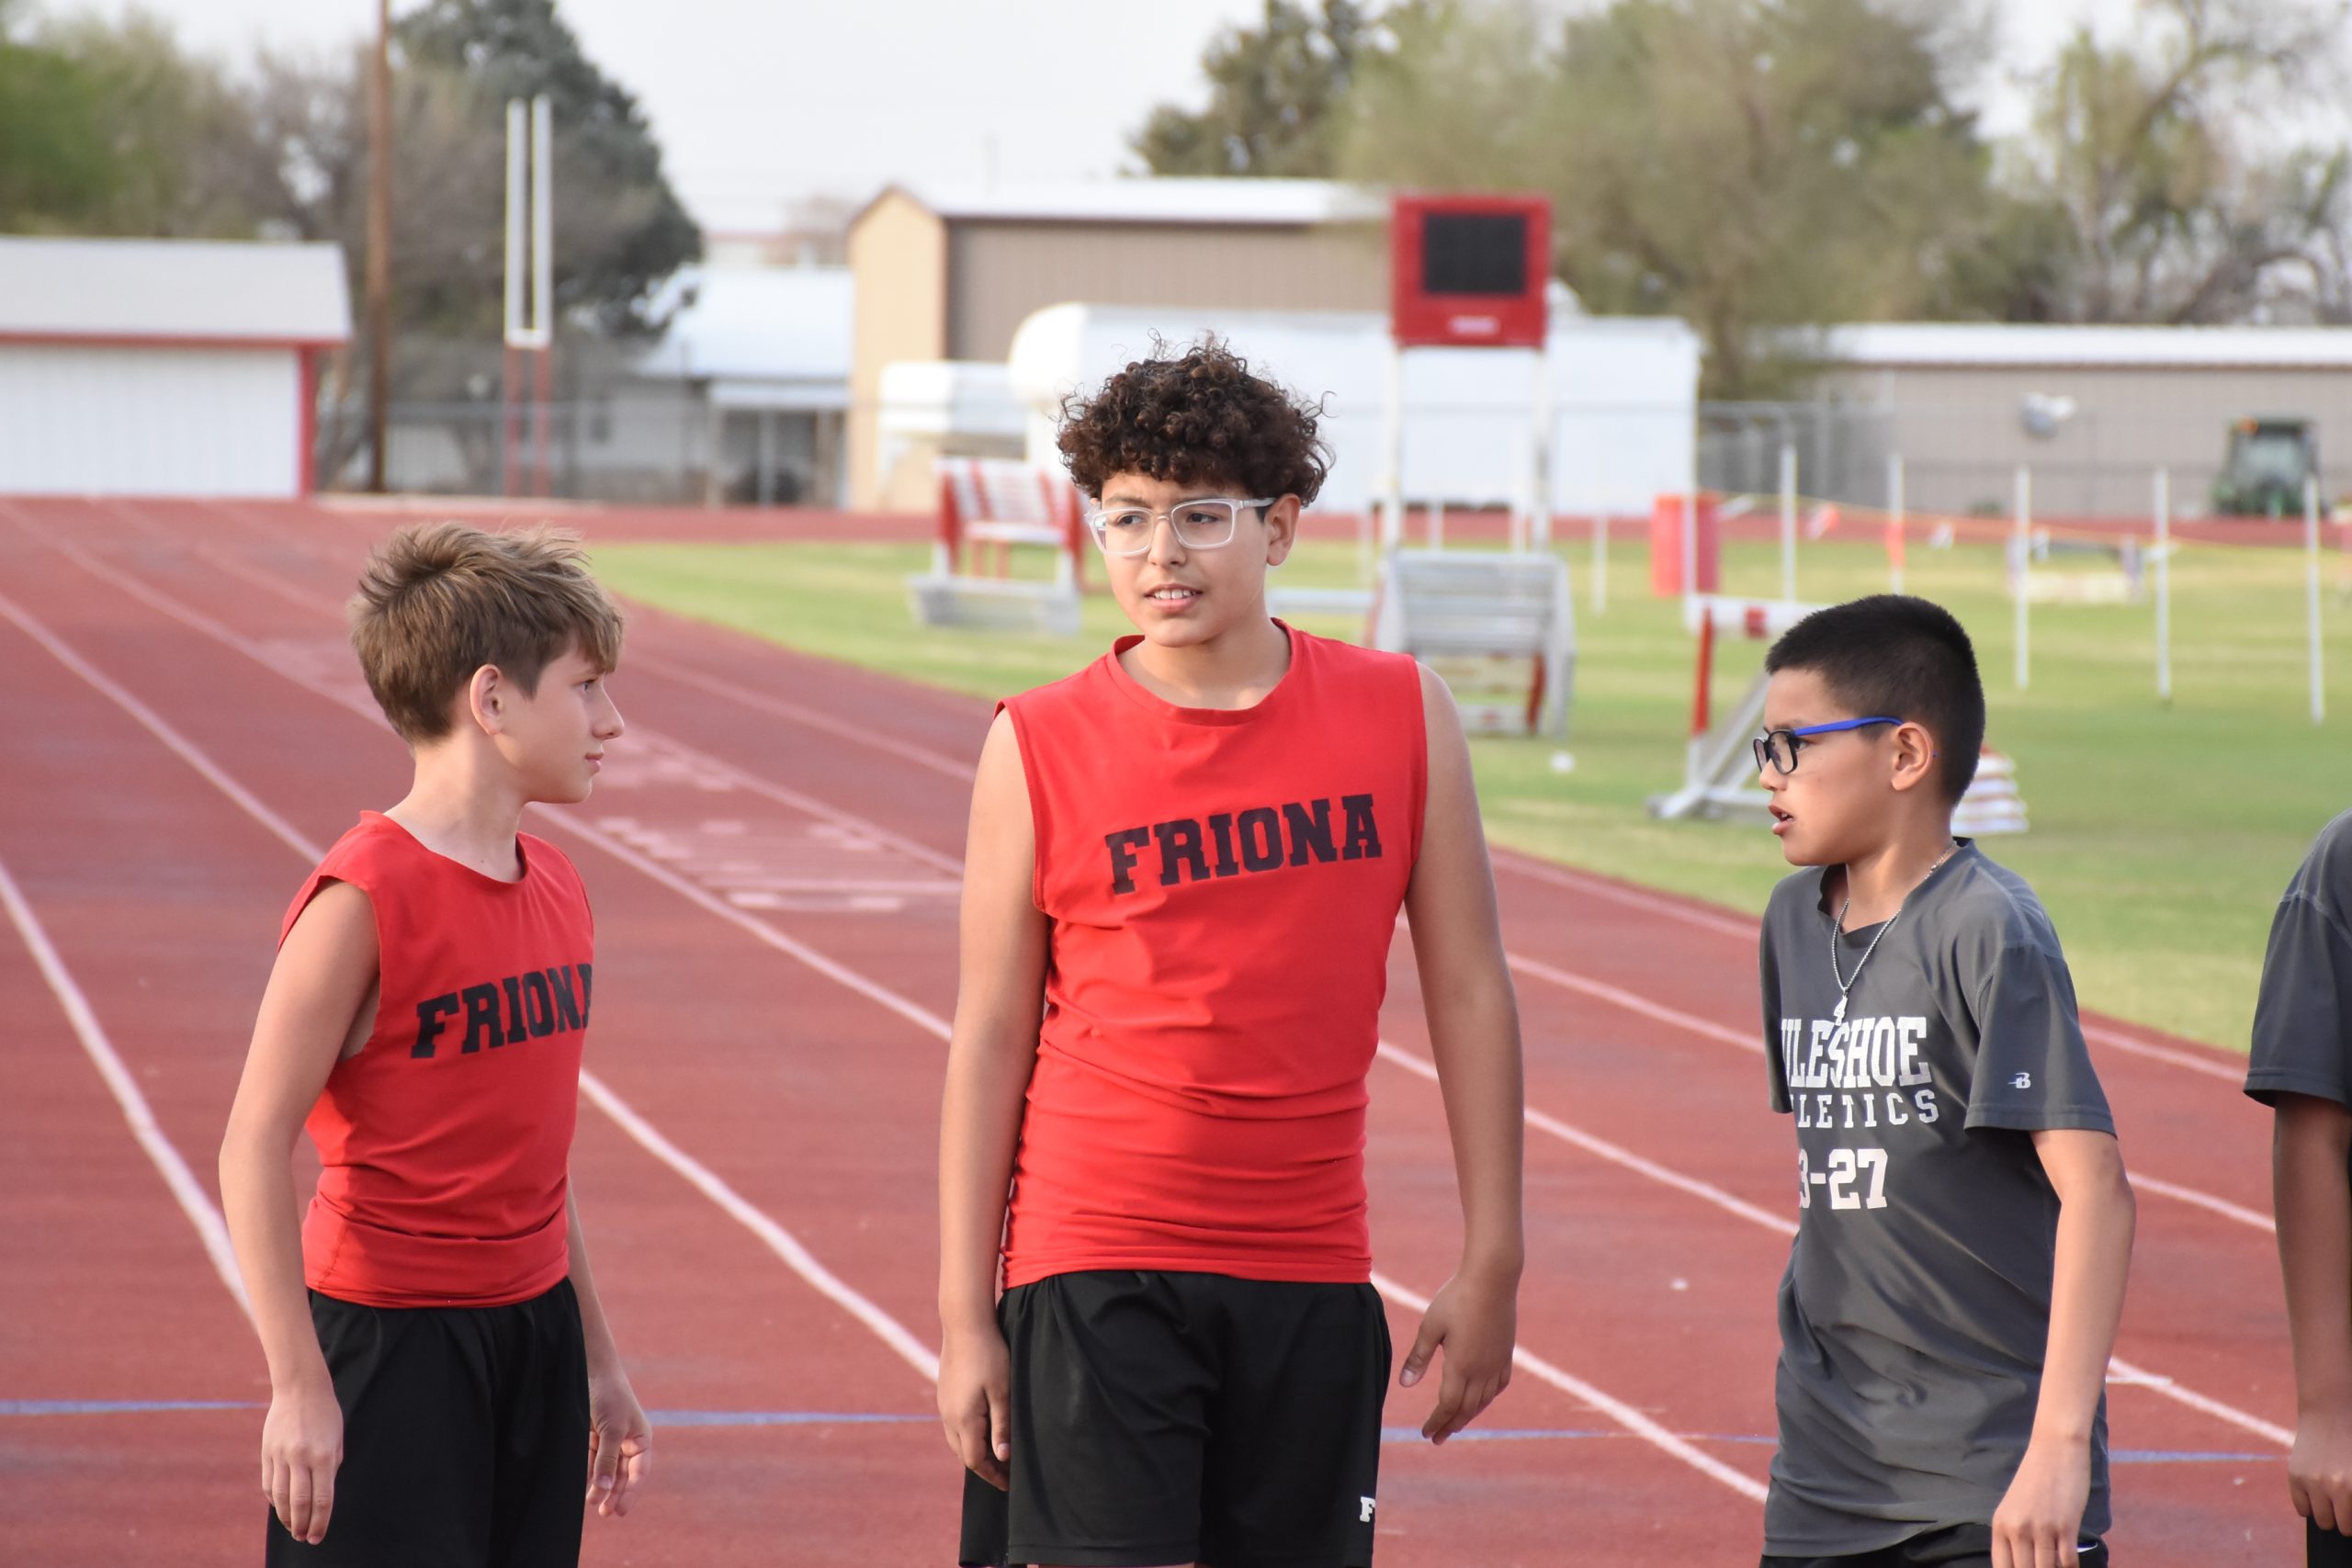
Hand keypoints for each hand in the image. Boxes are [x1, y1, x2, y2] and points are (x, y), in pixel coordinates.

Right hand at [260, 1375, 342, 1545]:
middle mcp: (301, 1457)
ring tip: (294, 1528)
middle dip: (303, 1525)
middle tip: (305, 1538)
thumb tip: (321, 1498)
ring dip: (286, 1518)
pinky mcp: (267, 1453)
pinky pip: (269, 1484)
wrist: (300, 1388)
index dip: (321, 1522)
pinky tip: (281, 1509)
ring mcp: (281, 1456)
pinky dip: (274, 1501)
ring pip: (279, 1497)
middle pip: (299, 1503)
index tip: (318, 1537)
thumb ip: (330, 1469)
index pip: (322, 1499)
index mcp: (323, 1455)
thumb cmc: (326, 1415)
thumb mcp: (336, 1441)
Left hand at [585, 1369, 651, 1518]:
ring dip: (600, 1487)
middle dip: (615, 1494)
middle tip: (605, 1513)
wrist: (590, 1371)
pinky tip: (584, 1487)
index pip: (639, 1472)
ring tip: (591, 1503)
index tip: (620, 1511)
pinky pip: (592, 1462)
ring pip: (606, 1471)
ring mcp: (609, 1442)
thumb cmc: (610, 1397)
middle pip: (623, 1475)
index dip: (631, 1492)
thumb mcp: (612, 1430)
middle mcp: (627, 1443)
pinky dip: (589, 1475)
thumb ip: (608, 1460)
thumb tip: (605, 1490)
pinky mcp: (592, 1439)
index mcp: (640, 1439)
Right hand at [937, 1320, 1011, 1488]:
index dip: (992, 1475)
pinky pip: (953, 1427)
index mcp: (964, 1419)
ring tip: (995, 1457)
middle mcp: (949, 1417)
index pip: (975, 1461)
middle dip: (984, 1468)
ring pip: (956, 1442)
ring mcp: (943, 1406)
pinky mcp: (944, 1396)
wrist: (965, 1325)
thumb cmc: (990, 1356)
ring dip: (974, 1453)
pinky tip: (981, 1431)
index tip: (1009, 1484)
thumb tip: (1002, 1457)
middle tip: (1005, 1475)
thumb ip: (1002, 1426)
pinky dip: (967, 1438)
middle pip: (963, 1455)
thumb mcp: (1003, 1392)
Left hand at [1399, 1267, 1516, 1444]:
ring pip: (1484, 1400)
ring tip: (1456, 1423)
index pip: (1447, 1405)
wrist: (1492, 1278)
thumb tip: (1404, 1385)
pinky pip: (1499, 1385)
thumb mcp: (1431, 1326)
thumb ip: (1419, 1357)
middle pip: (1466, 1408)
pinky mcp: (1507, 1352)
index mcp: (1460, 1366)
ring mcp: (1497, 1362)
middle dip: (1450, 1425)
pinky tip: (1483, 1398)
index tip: (1426, 1434)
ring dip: (1469, 1415)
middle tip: (1438, 1438)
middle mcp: (1482, 1370)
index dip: (1436, 1422)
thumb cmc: (1456, 1298)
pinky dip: (1488, 1398)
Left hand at [1991, 1437, 2090, 1567]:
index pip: (2001, 1567)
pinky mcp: (2065, 1526)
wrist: (2055, 1449)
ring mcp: (2041, 1528)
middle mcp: (2017, 1529)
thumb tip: (2022, 1561)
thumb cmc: (2036, 1478)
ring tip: (2057, 1567)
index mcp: (2000, 1525)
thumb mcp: (2014, 1506)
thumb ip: (2014, 1534)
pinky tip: (2072, 1566)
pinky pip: (2068, 1561)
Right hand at [2291, 1404, 2351, 1532]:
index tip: (2351, 1510)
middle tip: (2344, 1506)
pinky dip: (2308, 1506)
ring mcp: (2313, 1482)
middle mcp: (2335, 1487)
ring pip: (2321, 1520)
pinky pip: (2301, 1508)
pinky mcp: (2295, 1476)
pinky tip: (2315, 1493)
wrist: (2331, 1415)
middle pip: (2340, 1526)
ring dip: (2327, 1514)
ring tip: (2331, 1500)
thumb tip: (2347, 1516)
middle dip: (2343, 1520)